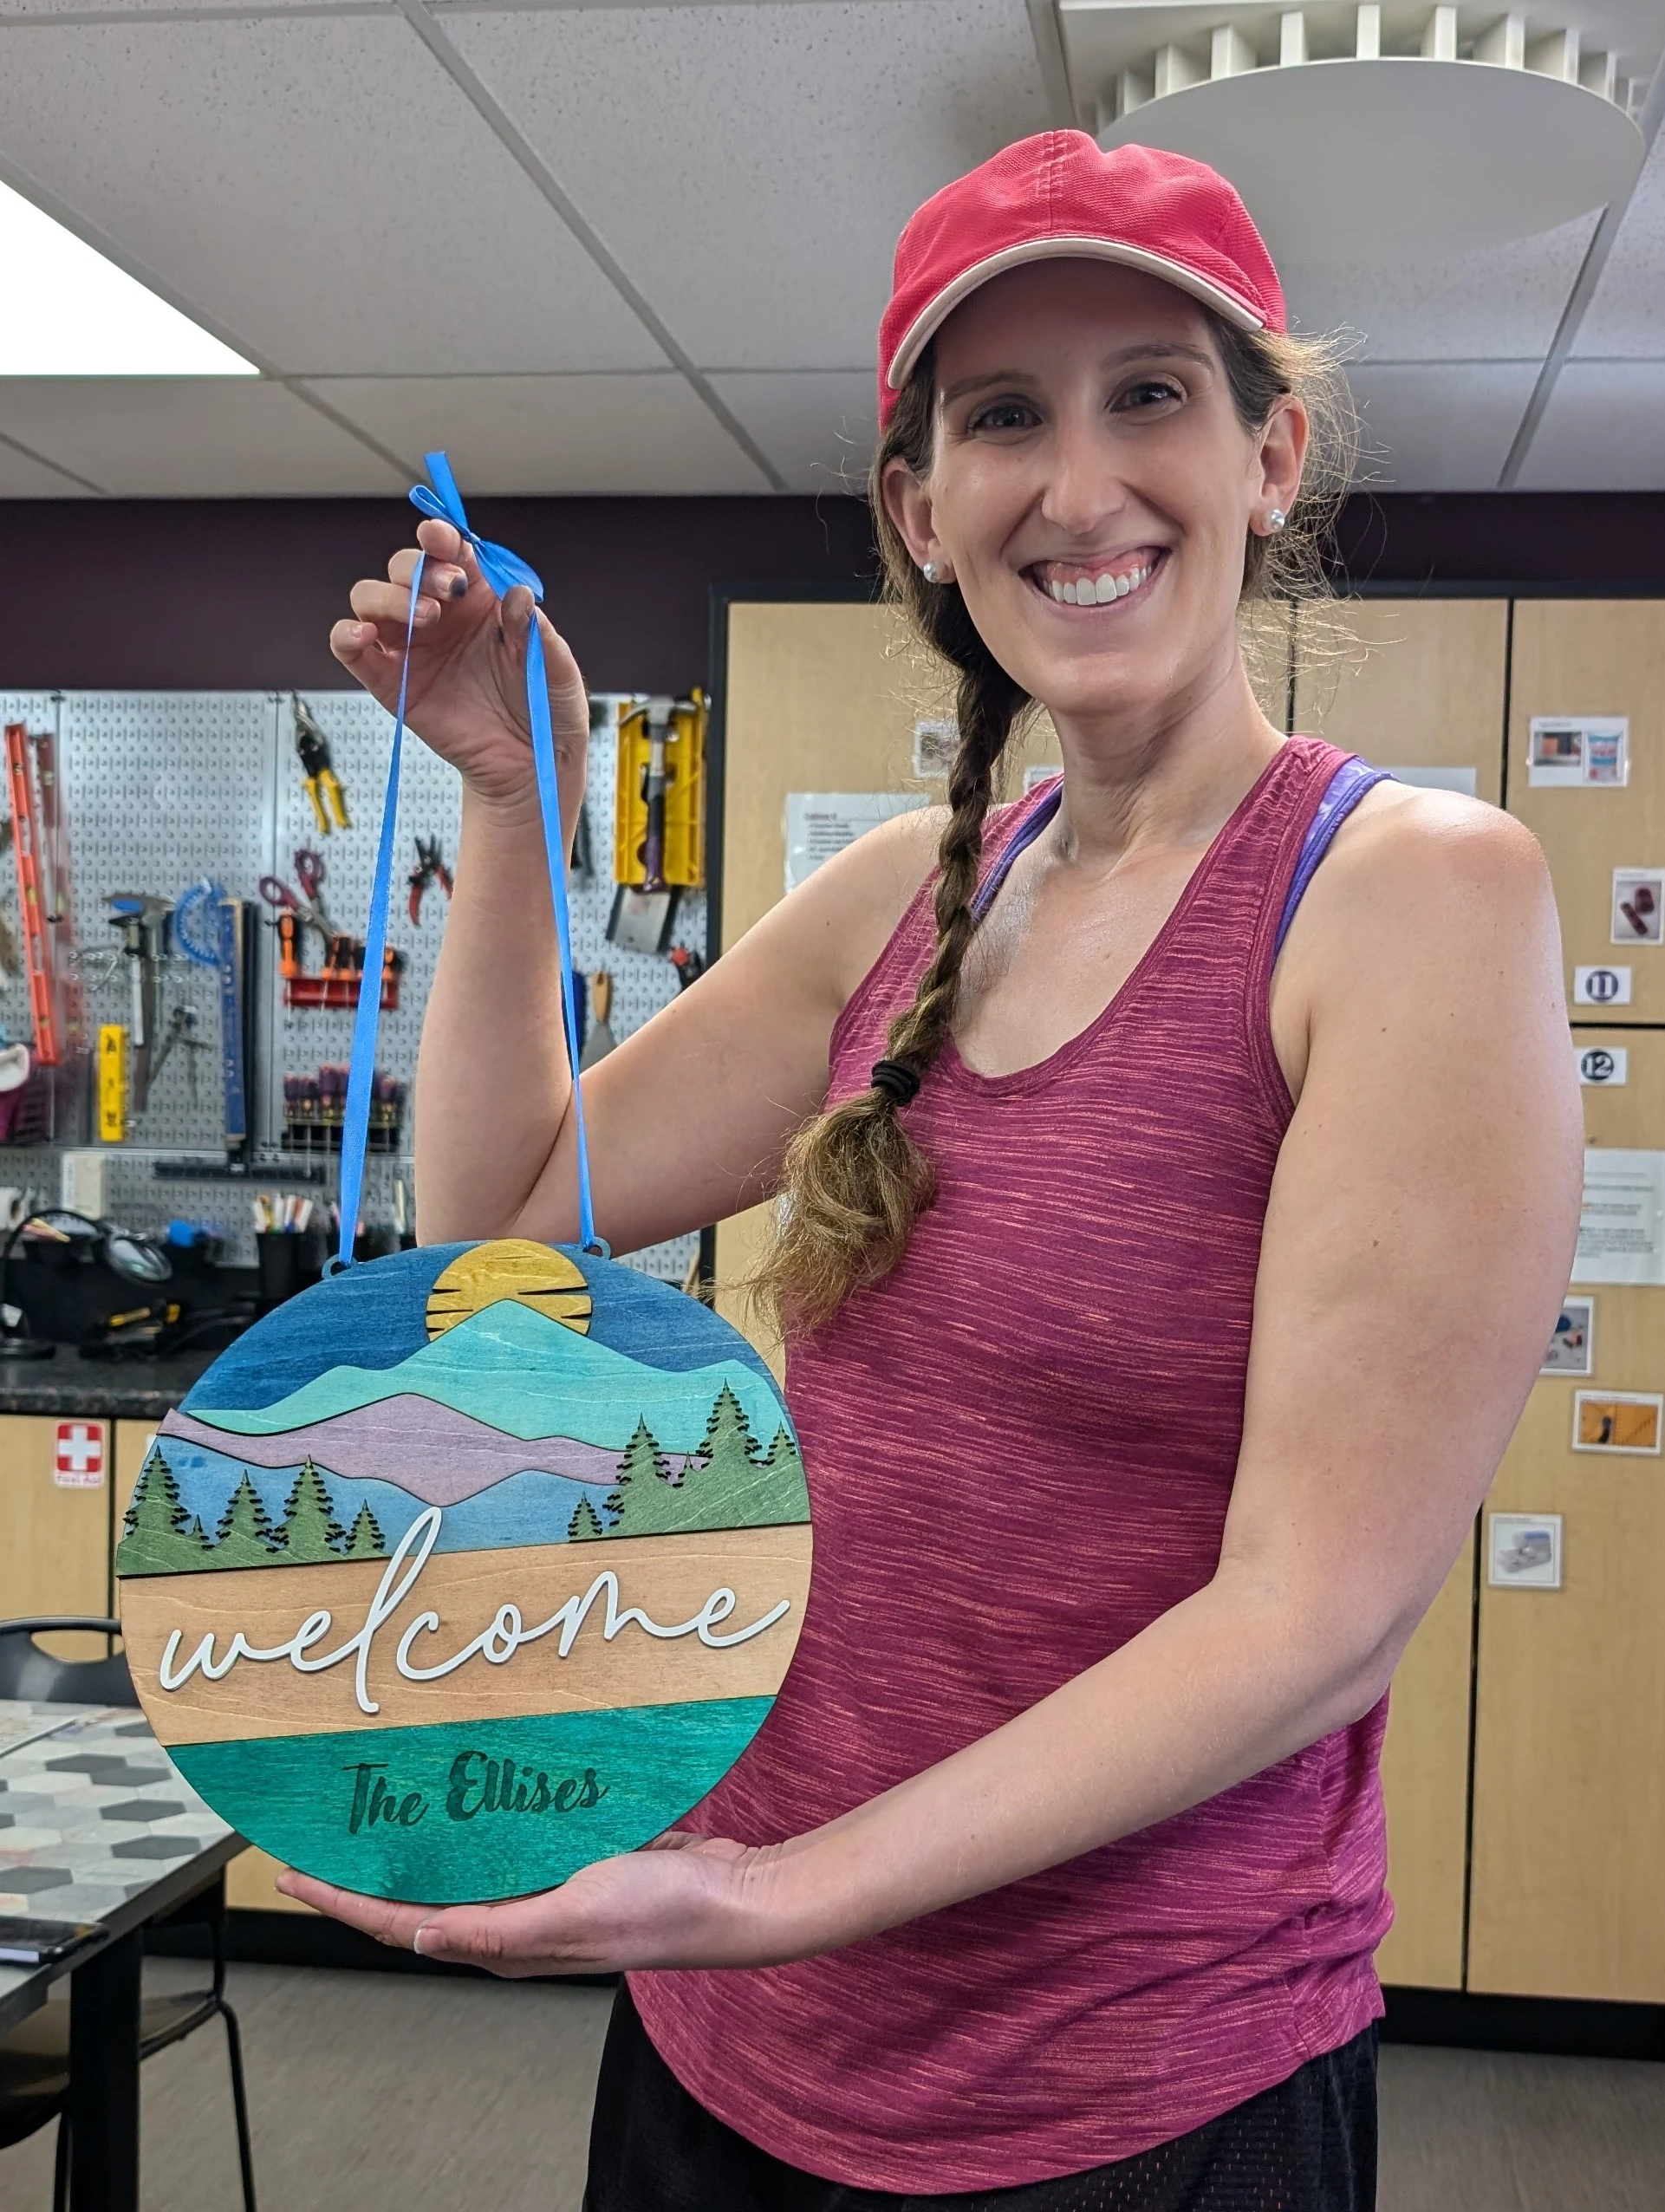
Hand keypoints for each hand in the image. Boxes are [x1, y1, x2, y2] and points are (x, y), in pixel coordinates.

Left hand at [275, 1831, 813, 1976]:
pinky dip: (474, 1810)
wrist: (732, 1894)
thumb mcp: (569, 1918)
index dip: (339, 1898)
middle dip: (363, 1863)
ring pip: (458, 1859)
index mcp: (500, 1941)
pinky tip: (464, 1780)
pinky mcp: (571, 1853)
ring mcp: (541, 1884)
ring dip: (415, 1832)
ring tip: (372, 1797)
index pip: (395, 1922)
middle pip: (416, 1892)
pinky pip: (508, 1831)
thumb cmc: (658, 1913)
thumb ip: (491, 1930)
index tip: (290, 1871)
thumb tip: (414, 1937)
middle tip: (319, 1824)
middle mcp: (510, 1916)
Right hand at [330, 517, 588, 824]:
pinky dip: (347, 635)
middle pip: (405, 568)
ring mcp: (413, 648)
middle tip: (451, 590)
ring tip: (425, 617)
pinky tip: (366, 635)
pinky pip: (353, 650)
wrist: (531, 767)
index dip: (441, 537)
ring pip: (371, 598)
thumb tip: (518, 595)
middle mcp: (441, 616)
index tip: (442, 538)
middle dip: (421, 568)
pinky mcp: (392, 683)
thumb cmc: (545, 711)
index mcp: (481, 600)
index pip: (450, 554)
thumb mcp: (556, 670)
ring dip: (390, 596)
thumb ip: (537, 633)